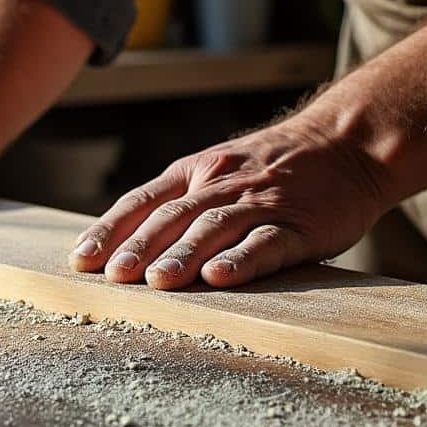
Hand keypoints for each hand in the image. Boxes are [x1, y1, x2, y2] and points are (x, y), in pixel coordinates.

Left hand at [67, 118, 387, 289]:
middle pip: (171, 216)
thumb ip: (178, 201)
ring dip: (182, 256)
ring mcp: (259, 203)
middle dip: (138, 248)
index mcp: (194, 172)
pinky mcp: (297, 225)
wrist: (346, 143)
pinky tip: (219, 277)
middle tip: (112, 277)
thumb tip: (123, 244)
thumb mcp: (217, 170)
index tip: (80, 260)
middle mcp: (220, 185)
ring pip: (213, 229)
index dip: (109, 230)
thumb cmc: (273, 168)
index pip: (142, 201)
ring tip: (157, 283)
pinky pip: (264, 242)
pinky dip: (240, 260)